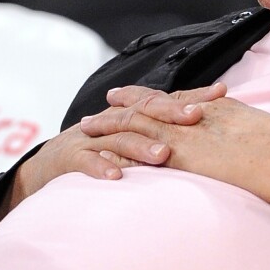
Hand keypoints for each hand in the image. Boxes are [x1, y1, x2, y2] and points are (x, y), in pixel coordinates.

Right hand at [13, 83, 227, 205]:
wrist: (47, 167)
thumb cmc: (100, 154)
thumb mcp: (132, 142)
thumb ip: (164, 137)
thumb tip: (211, 137)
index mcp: (131, 115)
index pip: (166, 101)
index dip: (193, 96)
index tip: (223, 93)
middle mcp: (114, 121)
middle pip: (144, 111)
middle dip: (171, 112)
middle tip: (197, 116)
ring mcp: (92, 139)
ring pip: (120, 138)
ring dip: (142, 145)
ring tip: (164, 154)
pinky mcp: (71, 159)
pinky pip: (87, 162)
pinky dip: (101, 168)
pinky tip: (117, 177)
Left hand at [81, 89, 269, 202]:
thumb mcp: (252, 130)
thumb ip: (232, 127)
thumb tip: (226, 132)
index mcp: (209, 107)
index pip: (171, 99)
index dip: (148, 96)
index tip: (131, 95)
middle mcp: (191, 114)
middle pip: (147, 104)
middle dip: (123, 103)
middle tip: (101, 104)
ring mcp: (182, 132)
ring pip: (135, 122)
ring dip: (110, 124)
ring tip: (87, 127)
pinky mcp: (177, 152)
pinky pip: (138, 147)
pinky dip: (117, 148)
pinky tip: (99, 152)